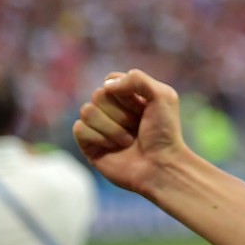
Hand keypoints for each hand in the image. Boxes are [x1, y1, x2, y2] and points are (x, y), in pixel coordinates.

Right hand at [72, 69, 188, 193]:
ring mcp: (99, 127)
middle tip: (136, 127)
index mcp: (128, 97)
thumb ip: (138, 79)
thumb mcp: (163, 97)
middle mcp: (111, 110)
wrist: (162, 166)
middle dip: (121, 114)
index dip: (126, 94)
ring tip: (129, 141)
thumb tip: (107, 85)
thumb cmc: (165, 133)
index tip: (143, 109)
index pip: (110, 81)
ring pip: (87, 111)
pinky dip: (100, 138)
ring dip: (113, 128)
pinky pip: (79, 129)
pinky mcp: (89, 144)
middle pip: (98, 95)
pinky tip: (115, 148)